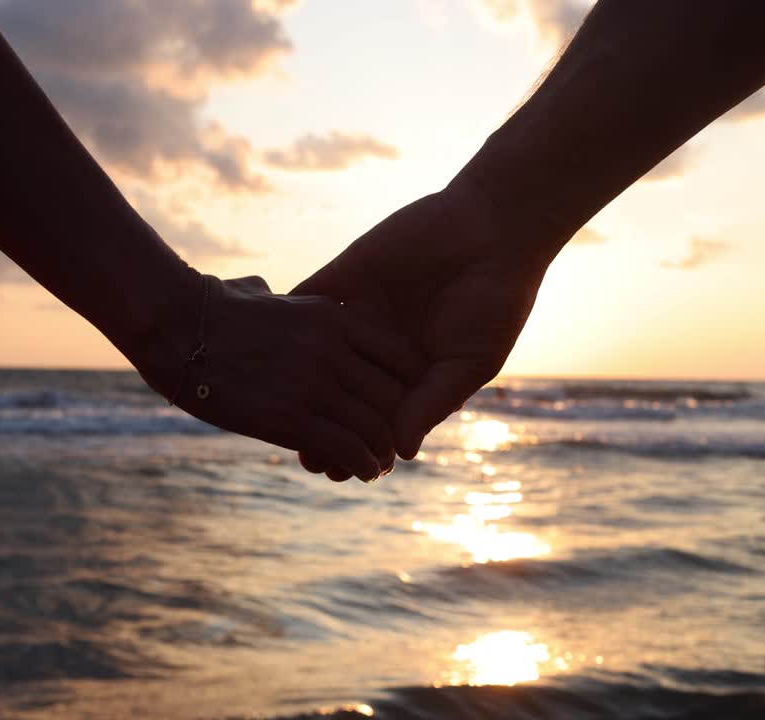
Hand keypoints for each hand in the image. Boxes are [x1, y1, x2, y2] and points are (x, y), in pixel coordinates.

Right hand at [128, 274, 421, 480]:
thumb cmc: (208, 308)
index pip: (402, 355)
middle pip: (395, 395)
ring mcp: (314, 383)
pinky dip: (362, 464)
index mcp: (335, 318)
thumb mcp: (260, 293)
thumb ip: (278, 297)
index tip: (405, 404)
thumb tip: (262, 290)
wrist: (174, 324)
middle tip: (396, 445)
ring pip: (376, 427)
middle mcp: (334, 349)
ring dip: (383, 452)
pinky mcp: (290, 417)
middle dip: (401, 424)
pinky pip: (347, 448)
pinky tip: (363, 473)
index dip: (410, 386)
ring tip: (380, 466)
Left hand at [293, 182, 553, 472]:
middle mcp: (380, 349)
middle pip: (339, 396)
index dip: (358, 447)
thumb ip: (432, 403)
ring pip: (314, 355)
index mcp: (413, 375)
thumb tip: (403, 452)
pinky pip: (305, 300)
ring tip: (279, 413)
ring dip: (294, 382)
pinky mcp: (344, 278)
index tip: (339, 472)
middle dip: (321, 426)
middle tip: (304, 458)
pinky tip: (268, 349)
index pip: (377, 420)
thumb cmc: (496, 301)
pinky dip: (284, 320)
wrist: (493, 229)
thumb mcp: (470, 362)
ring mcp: (359, 313)